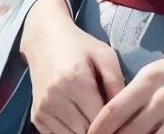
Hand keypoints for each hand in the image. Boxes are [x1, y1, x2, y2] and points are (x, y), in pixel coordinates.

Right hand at [19, 0, 126, 133]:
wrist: (44, 39)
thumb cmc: (79, 46)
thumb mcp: (104, 55)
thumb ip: (117, 83)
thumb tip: (127, 113)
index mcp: (76, 81)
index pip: (100, 120)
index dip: (114, 122)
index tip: (120, 117)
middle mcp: (55, 97)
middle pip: (87, 132)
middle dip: (100, 127)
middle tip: (106, 116)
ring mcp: (43, 109)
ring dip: (85, 130)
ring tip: (91, 114)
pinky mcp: (36, 116)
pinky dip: (71, 131)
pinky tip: (77, 116)